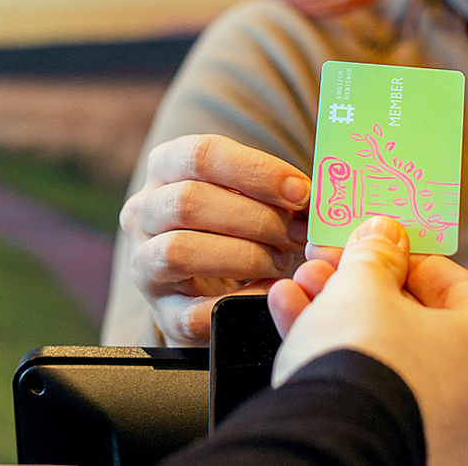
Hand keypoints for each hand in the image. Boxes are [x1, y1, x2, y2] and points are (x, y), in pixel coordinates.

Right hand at [119, 134, 310, 345]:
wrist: (205, 284)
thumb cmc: (234, 226)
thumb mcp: (246, 195)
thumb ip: (274, 189)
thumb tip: (324, 193)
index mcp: (164, 169)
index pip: (200, 155)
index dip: (255, 170)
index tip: (300, 191)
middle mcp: (142, 212)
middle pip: (189, 201)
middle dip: (256, 218)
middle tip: (298, 233)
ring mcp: (144, 263)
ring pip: (179, 251)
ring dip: (243, 255)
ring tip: (280, 261)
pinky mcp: (160, 311)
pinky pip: (192, 311)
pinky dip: (237, 301)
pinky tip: (267, 291)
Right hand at [268, 216, 467, 465]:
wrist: (332, 440)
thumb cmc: (369, 366)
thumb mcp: (365, 286)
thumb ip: (376, 254)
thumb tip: (383, 236)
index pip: (454, 284)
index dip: (405, 254)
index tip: (376, 242)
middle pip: (416, 320)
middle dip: (362, 286)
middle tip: (331, 264)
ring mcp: (445, 427)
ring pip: (389, 354)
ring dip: (341, 314)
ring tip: (302, 288)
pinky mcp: (403, 444)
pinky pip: (373, 388)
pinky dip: (338, 355)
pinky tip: (297, 319)